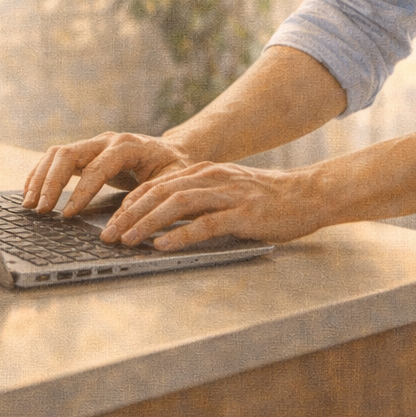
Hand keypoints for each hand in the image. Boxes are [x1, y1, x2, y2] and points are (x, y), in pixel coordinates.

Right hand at [22, 132, 192, 217]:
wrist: (174, 151)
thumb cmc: (175, 169)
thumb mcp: (171, 183)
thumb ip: (149, 199)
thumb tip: (121, 223)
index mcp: (128, 145)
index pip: (97, 167)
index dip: (80, 192)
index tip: (67, 215)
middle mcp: (107, 140)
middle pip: (69, 154)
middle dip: (51, 183)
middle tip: (40, 210)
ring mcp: (94, 143)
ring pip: (57, 153)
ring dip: (40, 178)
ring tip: (29, 204)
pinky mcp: (86, 152)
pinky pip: (56, 158)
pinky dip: (41, 173)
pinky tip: (30, 192)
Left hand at [101, 161, 324, 250]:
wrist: (308, 195)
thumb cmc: (266, 200)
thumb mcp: (227, 191)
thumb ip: (199, 199)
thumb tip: (162, 219)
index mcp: (204, 171)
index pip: (157, 184)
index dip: (129, 202)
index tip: (110, 220)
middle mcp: (212, 177)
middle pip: (159, 192)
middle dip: (128, 214)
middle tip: (107, 234)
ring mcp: (228, 194)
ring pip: (176, 204)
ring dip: (146, 223)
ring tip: (126, 240)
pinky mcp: (243, 214)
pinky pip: (205, 223)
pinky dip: (180, 234)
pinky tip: (162, 245)